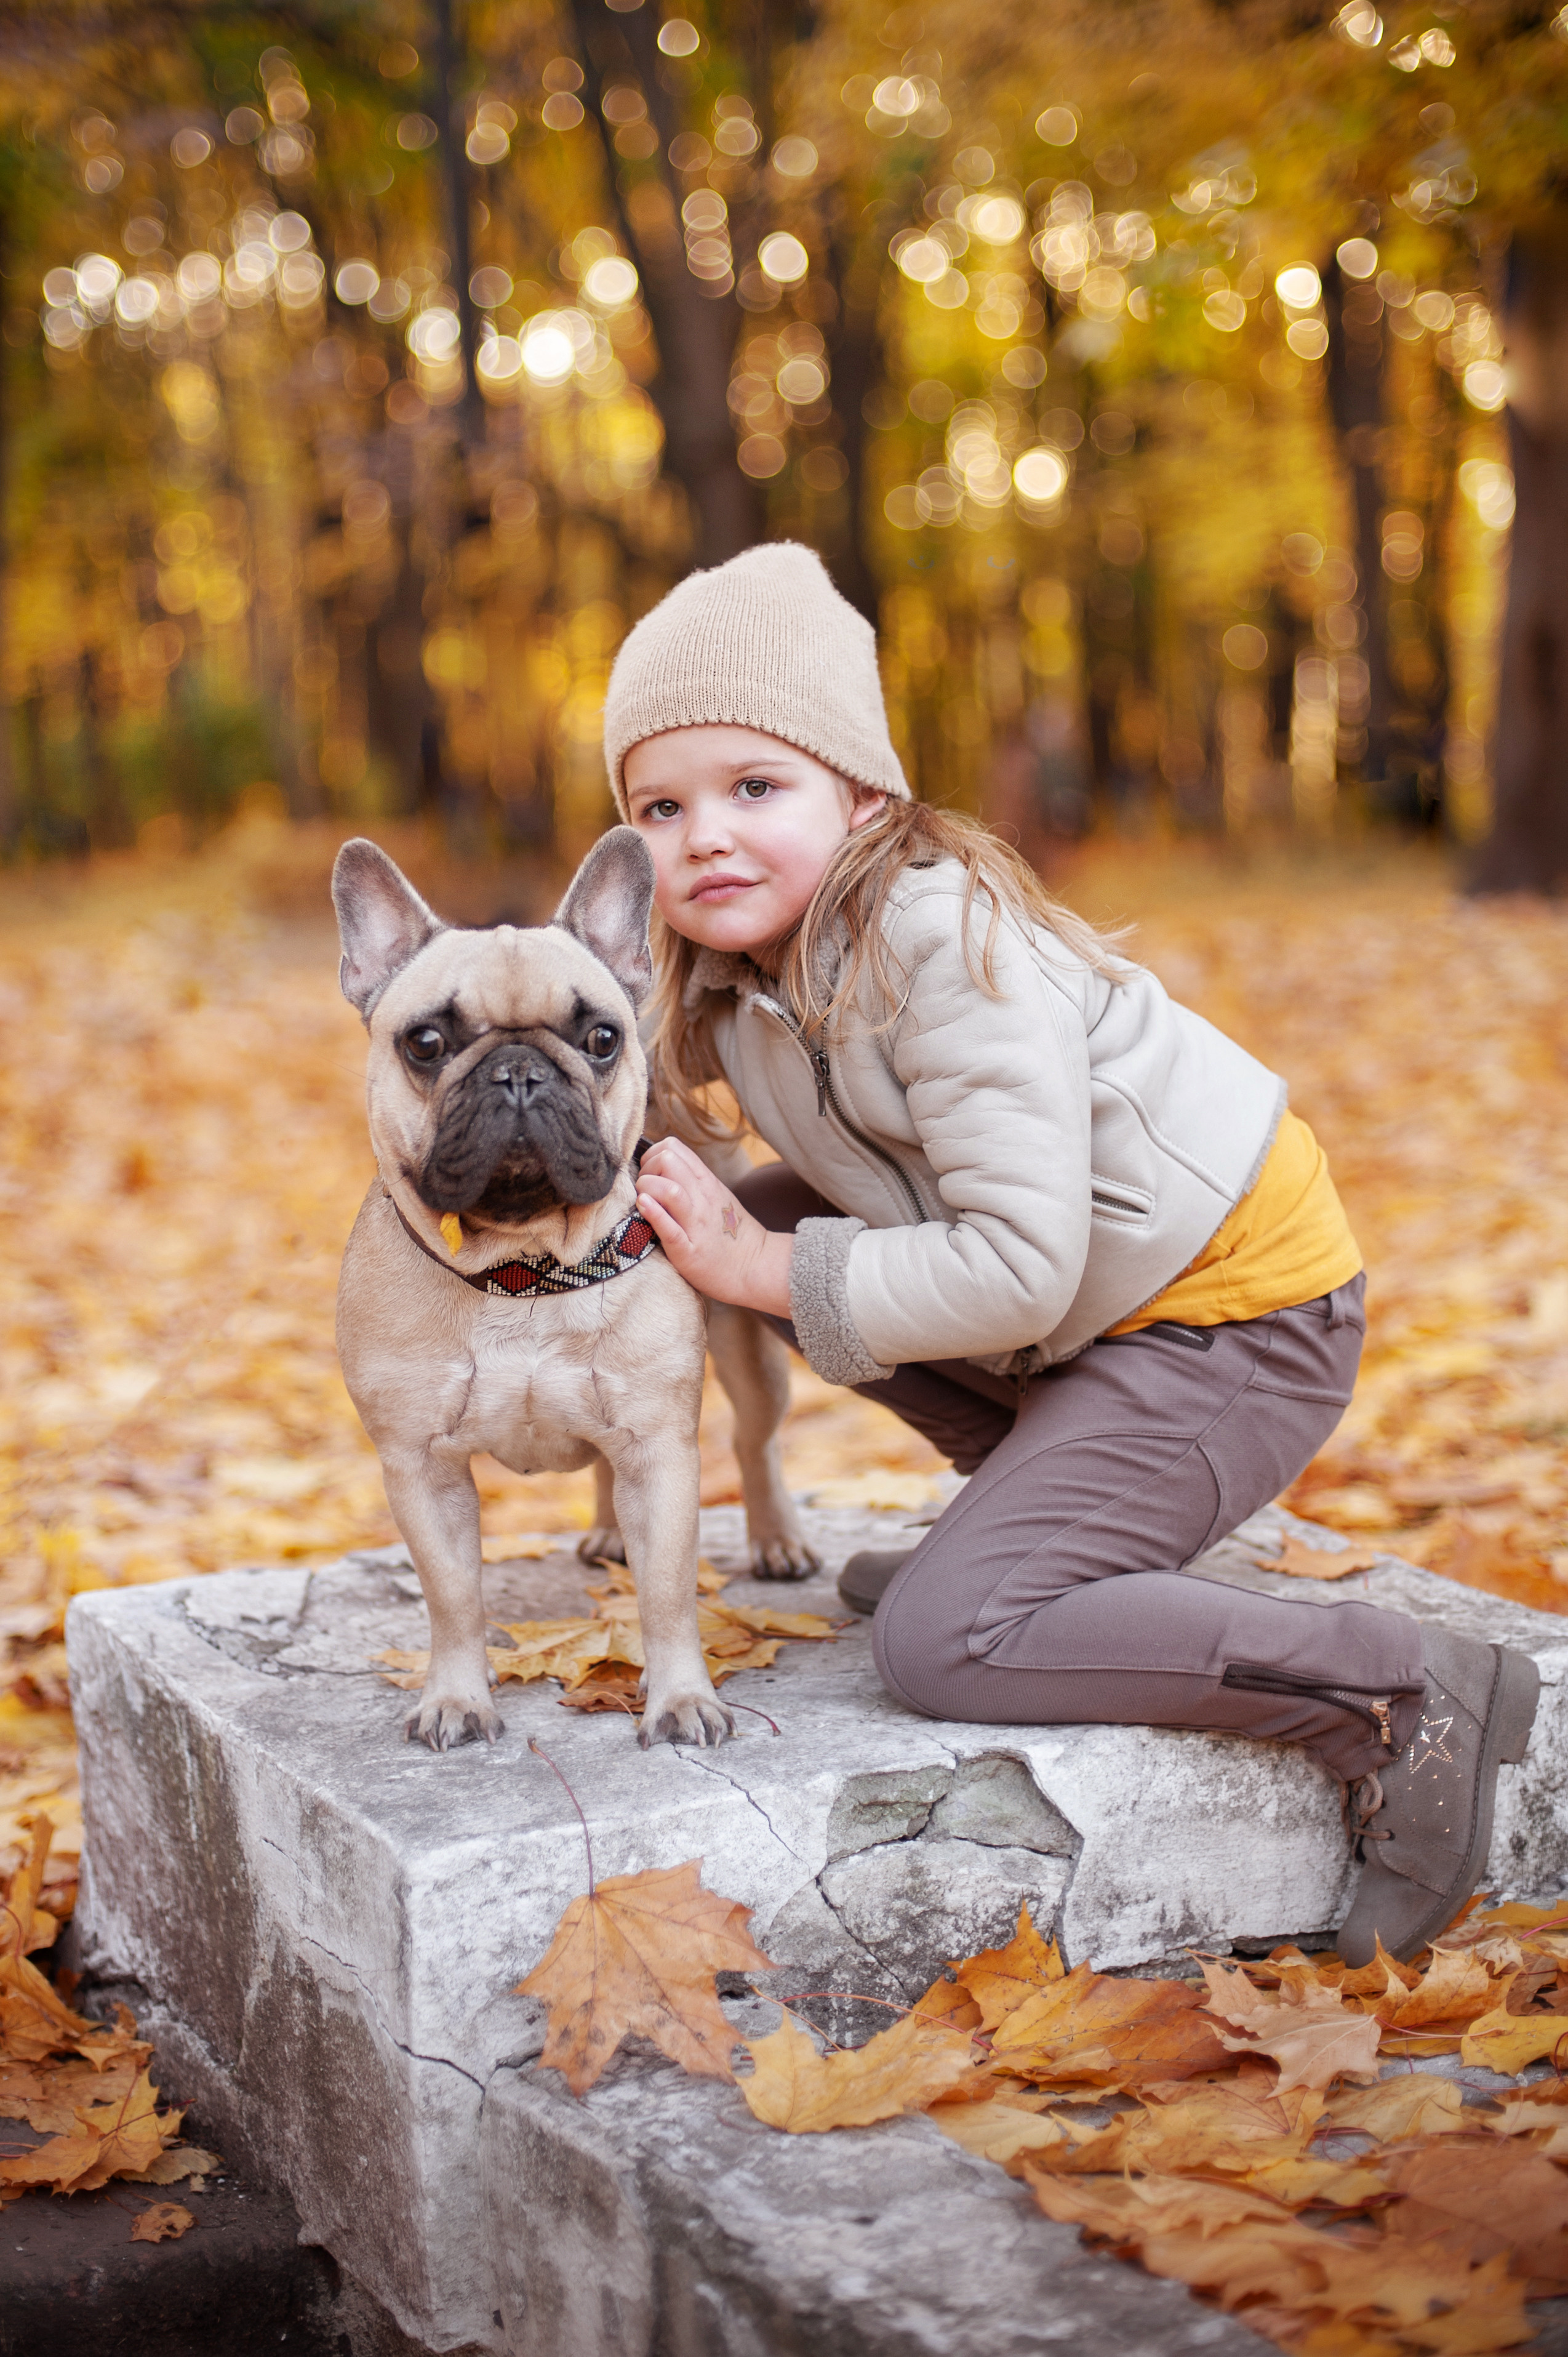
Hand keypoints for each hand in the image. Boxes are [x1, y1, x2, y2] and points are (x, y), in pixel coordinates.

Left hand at [635, 1138, 792, 1316]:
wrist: (755, 1266)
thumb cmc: (728, 1231)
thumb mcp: (715, 1195)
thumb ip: (690, 1179)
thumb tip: (660, 1167)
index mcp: (706, 1181)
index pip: (672, 1147)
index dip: (652, 1156)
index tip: (650, 1175)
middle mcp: (701, 1198)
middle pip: (666, 1161)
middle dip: (645, 1171)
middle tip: (644, 1190)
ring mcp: (696, 1224)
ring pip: (668, 1190)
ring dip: (646, 1190)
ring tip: (643, 1202)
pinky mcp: (688, 1251)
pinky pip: (669, 1228)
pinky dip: (653, 1214)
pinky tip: (643, 1207)